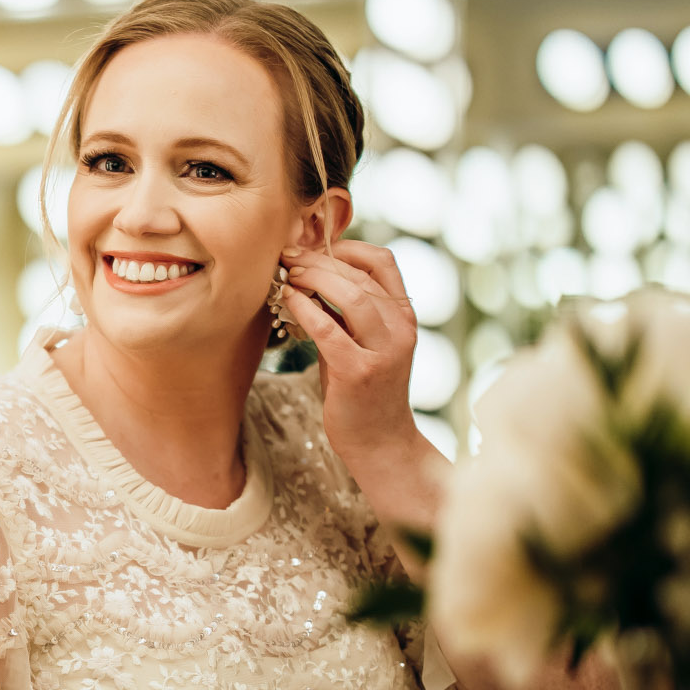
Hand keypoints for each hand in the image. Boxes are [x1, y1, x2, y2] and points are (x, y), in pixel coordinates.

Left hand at [279, 242, 443, 531]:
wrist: (379, 442)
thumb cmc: (361, 391)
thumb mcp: (360, 342)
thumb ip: (344, 311)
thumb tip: (307, 274)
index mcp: (403, 315)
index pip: (382, 260)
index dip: (345, 247)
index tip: (312, 248)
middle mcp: (400, 328)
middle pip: (360, 274)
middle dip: (317, 259)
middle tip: (286, 257)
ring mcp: (384, 350)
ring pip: (351, 294)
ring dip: (312, 277)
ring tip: (286, 275)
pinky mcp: (360, 372)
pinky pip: (329, 328)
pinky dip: (305, 308)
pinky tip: (287, 300)